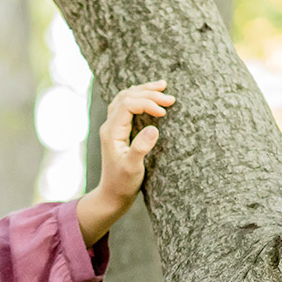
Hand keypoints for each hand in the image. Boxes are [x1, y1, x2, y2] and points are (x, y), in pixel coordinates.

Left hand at [76, 81, 174, 245]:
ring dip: (143, 91)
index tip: (164, 112)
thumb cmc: (122, 183)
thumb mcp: (133, 168)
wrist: (112, 194)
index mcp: (112, 132)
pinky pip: (126, 106)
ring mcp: (113, 127)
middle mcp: (110, 126)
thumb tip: (154, 128)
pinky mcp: (119, 130)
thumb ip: (141, 148)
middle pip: (127, 97)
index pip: (128, 104)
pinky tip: (151, 97)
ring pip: (125, 98)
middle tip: (171, 99)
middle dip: (149, 93)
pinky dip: (139, 97)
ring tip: (163, 86)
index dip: (147, 103)